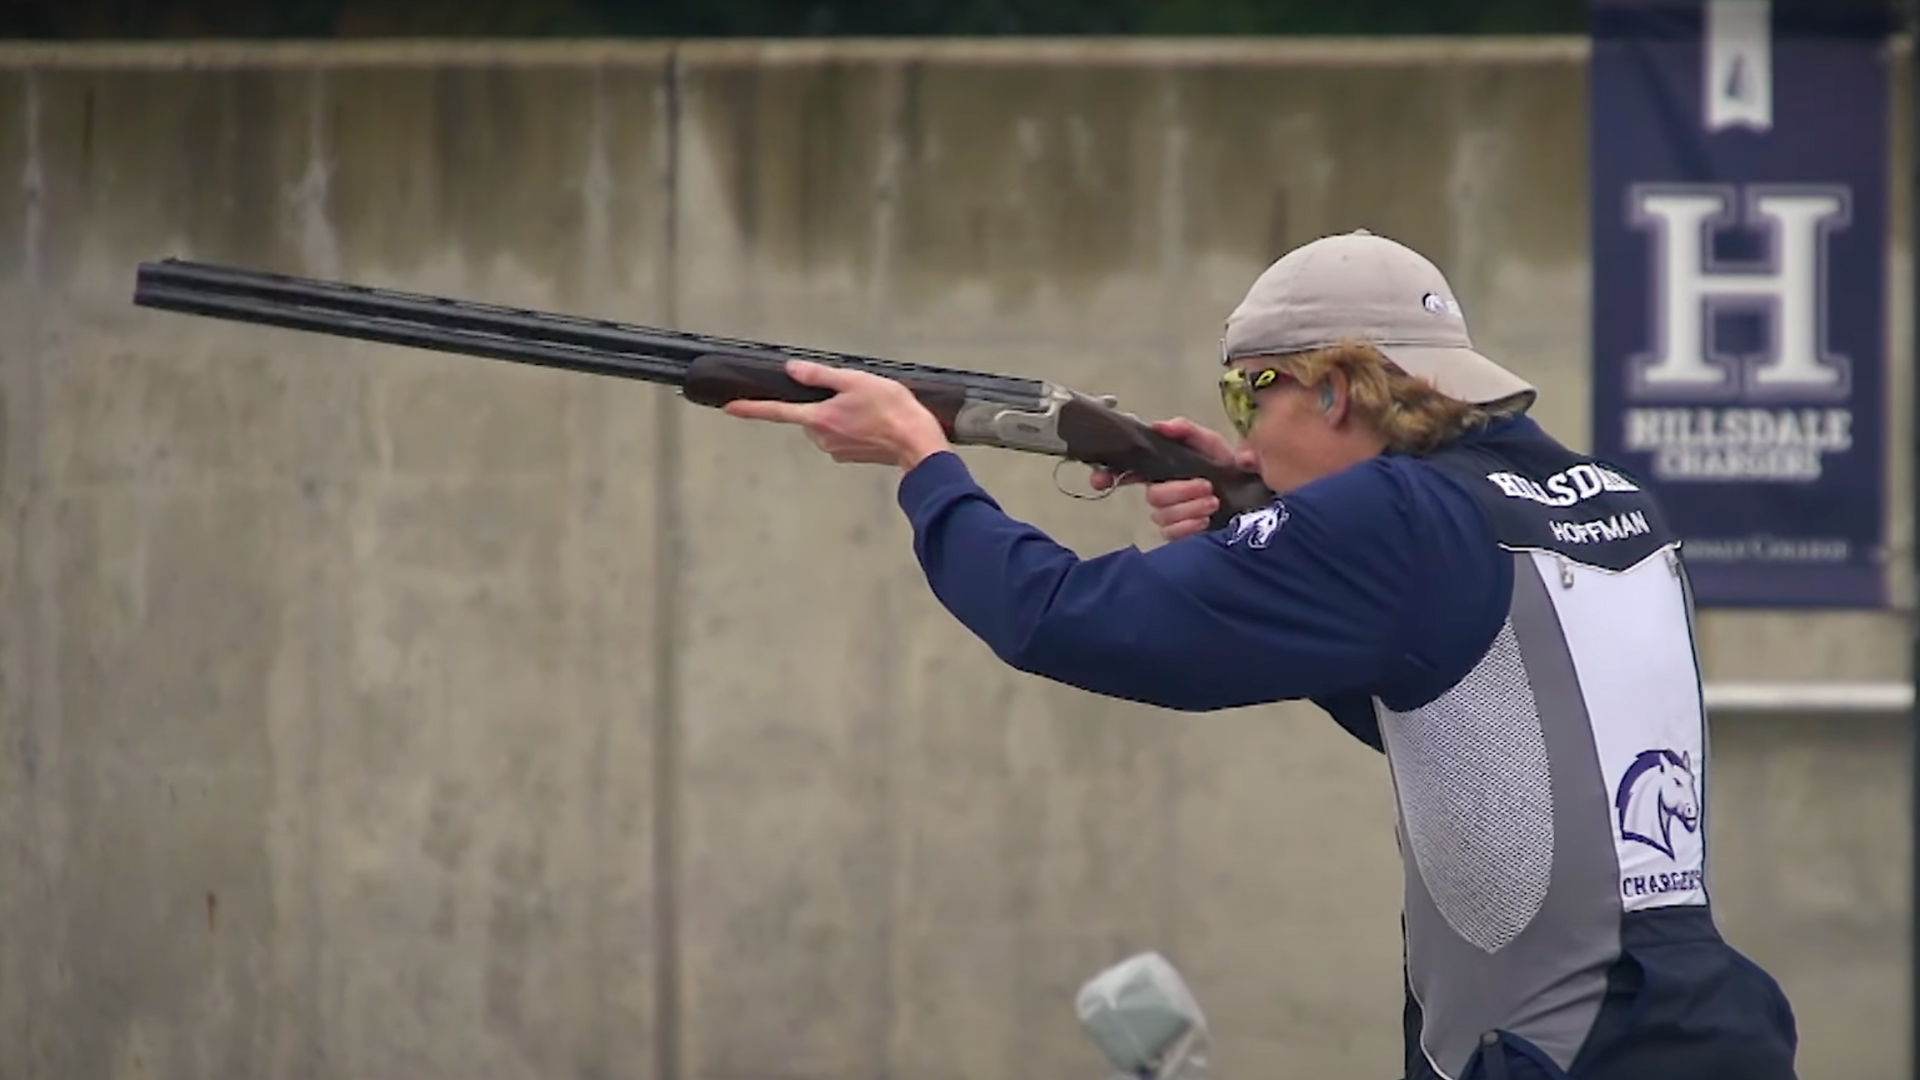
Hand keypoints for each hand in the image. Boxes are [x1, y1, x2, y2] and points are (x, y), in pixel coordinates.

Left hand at [720, 359, 951, 469]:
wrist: (917, 444)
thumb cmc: (892, 411)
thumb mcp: (855, 381)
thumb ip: (820, 375)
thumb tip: (792, 370)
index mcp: (819, 418)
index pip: (777, 411)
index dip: (752, 408)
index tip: (730, 407)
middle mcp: (822, 437)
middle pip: (807, 415)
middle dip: (822, 403)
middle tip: (853, 393)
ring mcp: (835, 449)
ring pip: (825, 424)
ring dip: (839, 413)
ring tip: (869, 407)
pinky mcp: (849, 455)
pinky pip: (840, 434)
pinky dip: (850, 425)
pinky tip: (872, 420)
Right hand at [1089, 417, 1239, 542]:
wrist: (1249, 486)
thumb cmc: (1223, 461)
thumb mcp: (1207, 440)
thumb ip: (1185, 430)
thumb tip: (1159, 426)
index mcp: (1159, 466)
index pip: (1124, 470)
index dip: (1107, 475)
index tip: (1100, 479)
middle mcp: (1160, 489)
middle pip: (1152, 496)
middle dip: (1180, 492)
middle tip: (1207, 486)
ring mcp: (1168, 512)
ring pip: (1162, 515)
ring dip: (1190, 508)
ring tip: (1214, 501)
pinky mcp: (1179, 531)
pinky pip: (1171, 534)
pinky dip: (1189, 526)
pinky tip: (1205, 520)